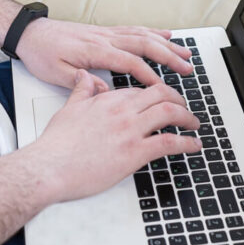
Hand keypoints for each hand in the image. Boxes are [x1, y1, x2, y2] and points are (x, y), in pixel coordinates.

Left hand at [16, 19, 192, 90]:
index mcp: (94, 50)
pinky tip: (167, 36)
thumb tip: (104, 90)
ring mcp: (107, 33)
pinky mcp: (106, 31)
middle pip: (144, 45)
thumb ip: (80, 82)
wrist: (29, 34)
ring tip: (186, 55)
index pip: (128, 62)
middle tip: (187, 70)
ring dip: (166, 45)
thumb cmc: (41, 54)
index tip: (162, 89)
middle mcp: (104, 38)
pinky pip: (135, 29)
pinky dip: (154, 32)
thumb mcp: (54, 74)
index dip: (148, 75)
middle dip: (168, 58)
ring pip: (143, 35)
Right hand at [24, 70, 201, 202]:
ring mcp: (130, 130)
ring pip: (171, 113)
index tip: (164, 100)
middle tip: (185, 109)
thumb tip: (85, 77)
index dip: (158, 94)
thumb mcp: (69, 108)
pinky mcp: (135, 152)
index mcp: (108, 99)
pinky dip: (186, 143)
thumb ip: (82, 91)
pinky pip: (169, 142)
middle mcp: (122, 110)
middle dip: (179, 100)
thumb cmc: (56, 144)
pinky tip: (193, 145)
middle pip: (162, 95)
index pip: (142, 90)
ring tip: (194, 124)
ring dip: (188, 118)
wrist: (49, 166)